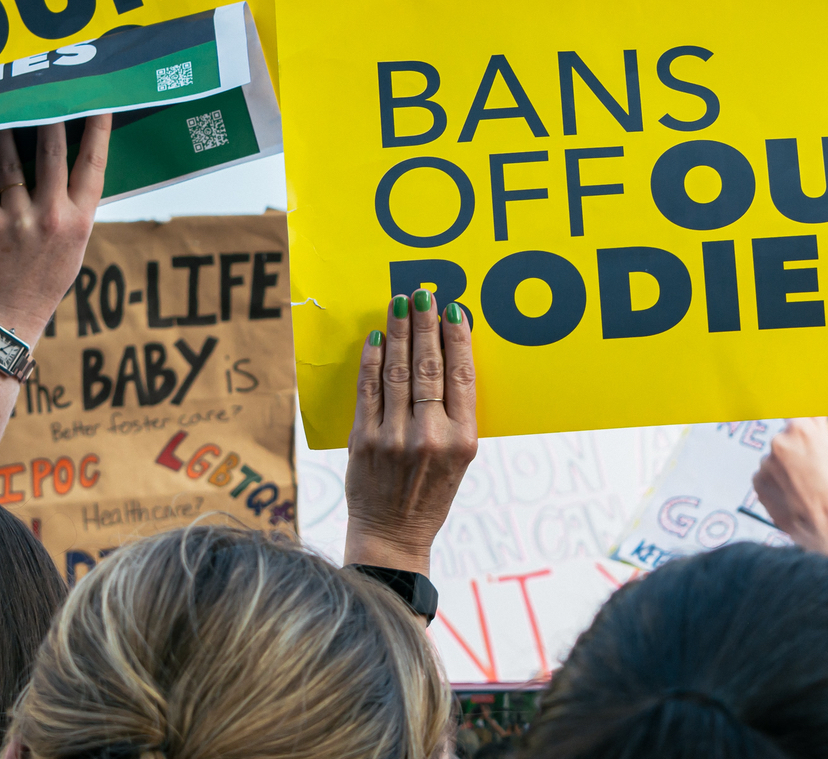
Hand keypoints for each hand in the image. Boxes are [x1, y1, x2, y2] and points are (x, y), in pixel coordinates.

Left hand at [0, 118, 109, 335]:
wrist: (6, 317)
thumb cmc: (43, 280)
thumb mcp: (74, 247)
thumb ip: (74, 210)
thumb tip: (72, 168)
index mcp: (80, 221)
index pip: (93, 165)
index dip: (98, 130)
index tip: (99, 103)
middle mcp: (51, 217)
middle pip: (52, 152)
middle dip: (49, 117)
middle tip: (44, 91)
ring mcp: (16, 219)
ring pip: (10, 160)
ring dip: (5, 130)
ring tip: (2, 111)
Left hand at [343, 290, 478, 575]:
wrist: (393, 534)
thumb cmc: (430, 493)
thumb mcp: (459, 458)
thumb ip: (456, 413)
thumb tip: (450, 359)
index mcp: (462, 440)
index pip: (462, 377)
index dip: (458, 339)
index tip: (454, 310)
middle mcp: (431, 436)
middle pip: (429, 367)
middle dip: (425, 325)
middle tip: (423, 294)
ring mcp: (395, 438)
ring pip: (398, 372)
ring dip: (399, 333)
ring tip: (400, 304)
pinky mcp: (365, 440)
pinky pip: (369, 390)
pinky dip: (373, 360)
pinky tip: (376, 337)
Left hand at [752, 418, 827, 575]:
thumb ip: (816, 430)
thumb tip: (811, 412)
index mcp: (800, 428)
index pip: (793, 415)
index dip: (797, 428)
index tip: (797, 430)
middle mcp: (778, 440)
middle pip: (783, 441)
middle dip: (793, 454)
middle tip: (809, 475)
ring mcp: (765, 462)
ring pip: (773, 462)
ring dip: (783, 472)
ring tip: (802, 491)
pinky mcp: (756, 481)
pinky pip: (764, 479)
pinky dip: (774, 487)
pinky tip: (790, 499)